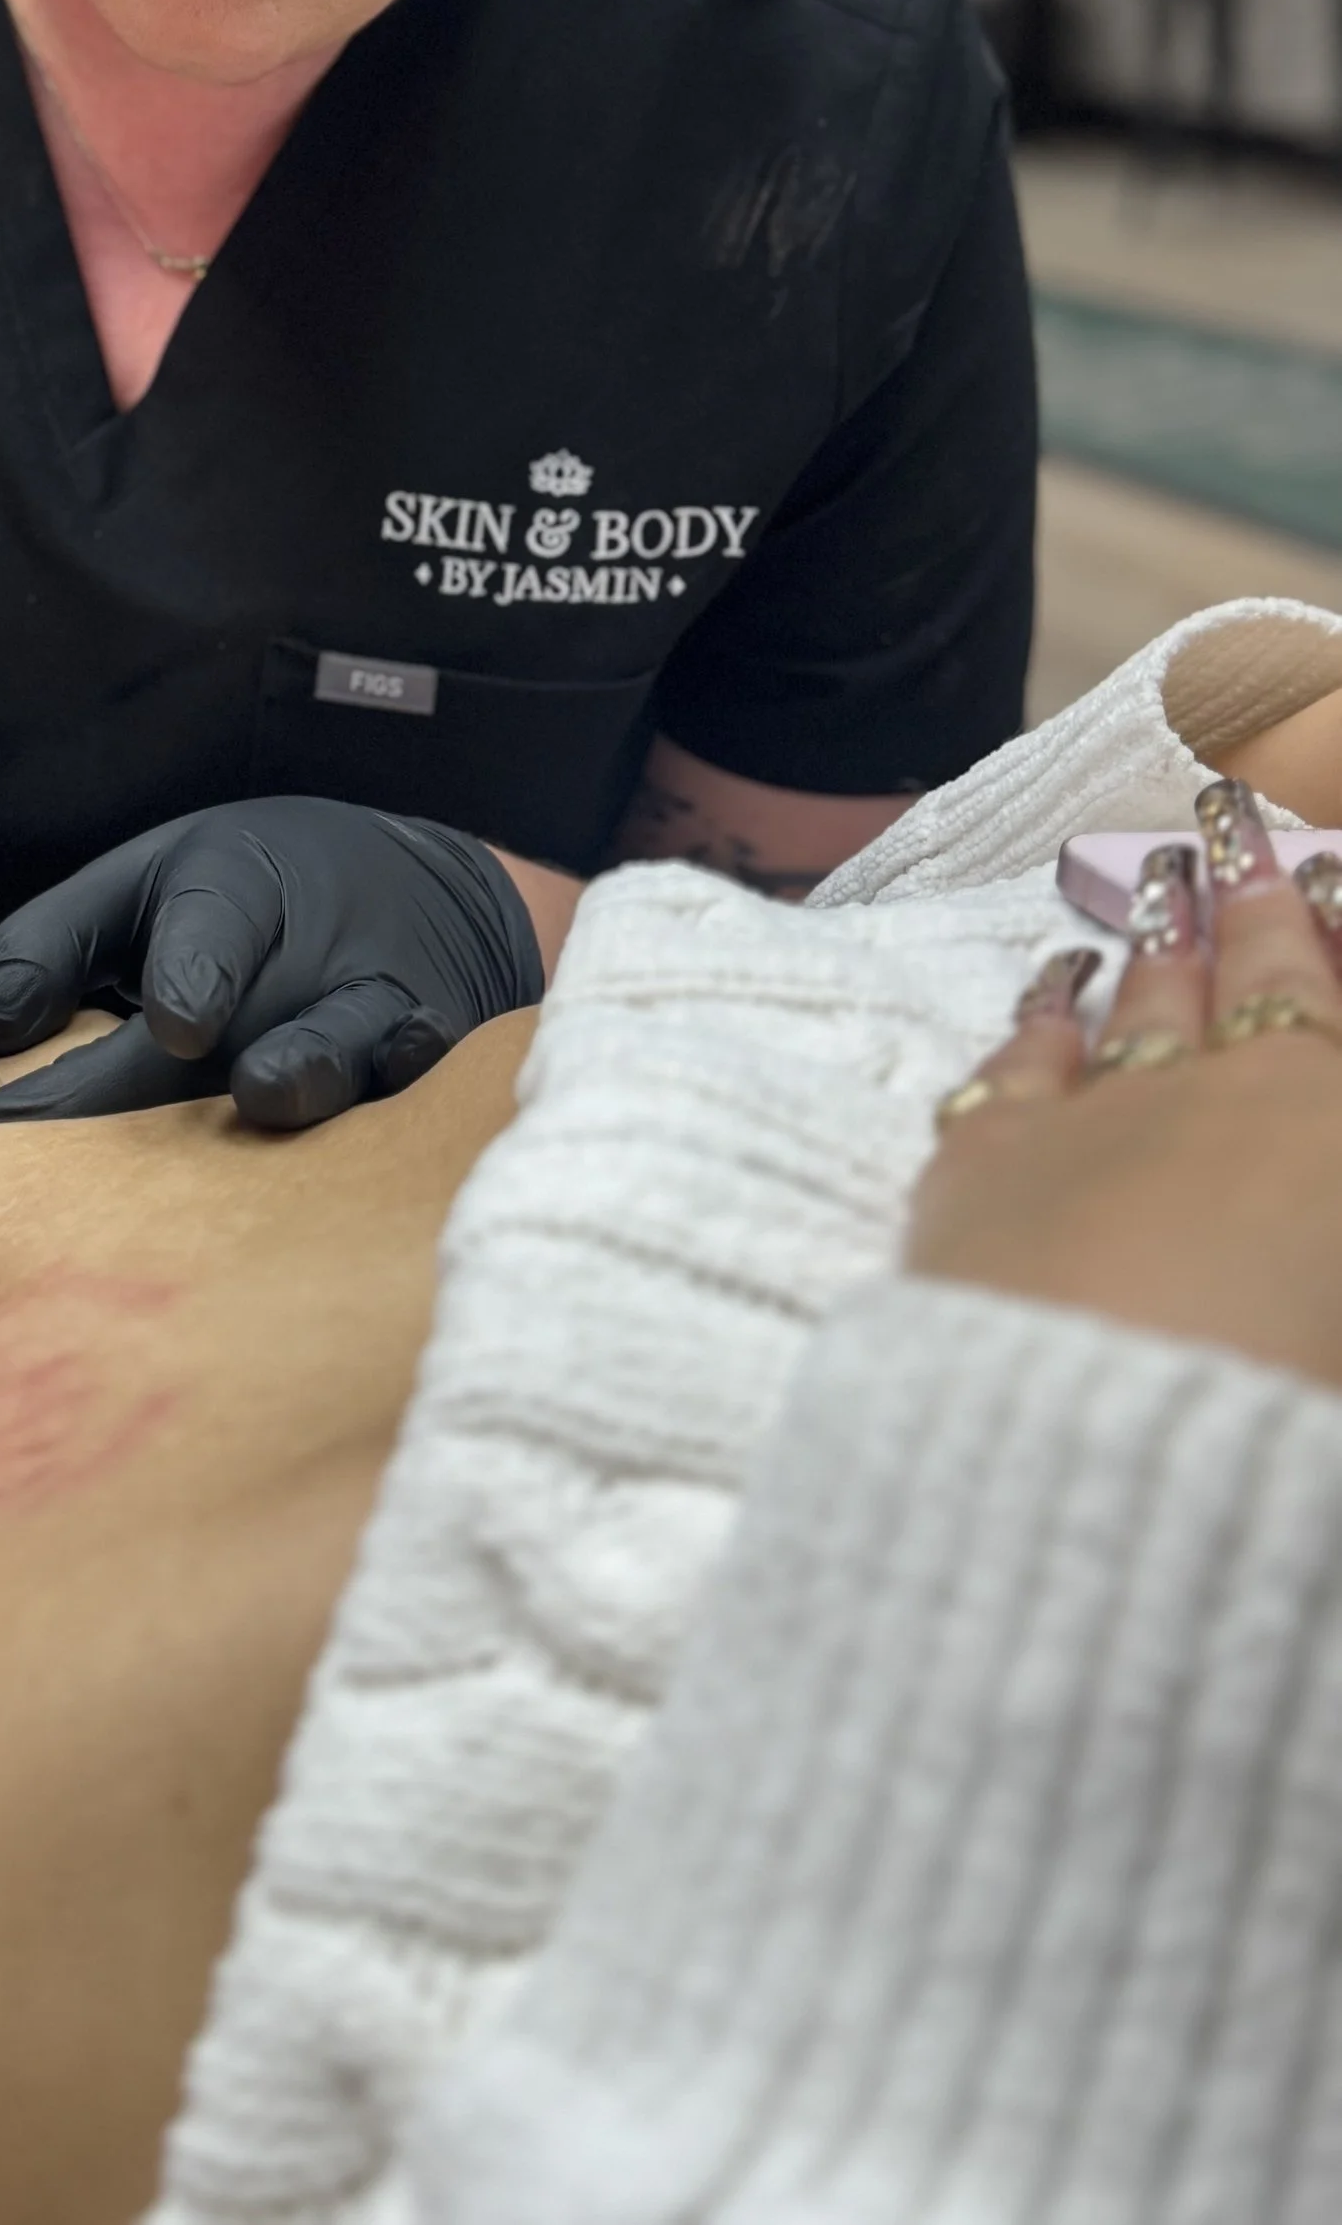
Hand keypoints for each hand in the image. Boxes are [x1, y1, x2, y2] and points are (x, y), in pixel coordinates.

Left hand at [0, 797, 543, 1132]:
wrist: (419, 894)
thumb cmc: (252, 896)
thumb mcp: (147, 879)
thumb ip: (59, 940)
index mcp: (238, 884)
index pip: (215, 920)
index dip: (195, 970)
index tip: (175, 1024)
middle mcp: (316, 944)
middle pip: (247, 1015)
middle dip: (165, 1086)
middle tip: (69, 1162)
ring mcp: (382, 1007)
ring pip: (347, 1048)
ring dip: (307, 1073)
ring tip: (265, 1097)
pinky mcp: (427, 1063)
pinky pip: (417, 1087)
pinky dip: (399, 1098)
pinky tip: (379, 1119)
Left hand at [909, 785, 1341, 1386]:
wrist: (1118, 1470)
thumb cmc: (1296, 1414)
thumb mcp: (1338, 1307)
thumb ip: (1314, 1207)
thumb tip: (1302, 1168)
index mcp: (1326, 1121)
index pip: (1326, 993)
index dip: (1323, 922)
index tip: (1319, 864)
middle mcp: (1221, 1094)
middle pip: (1242, 974)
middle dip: (1243, 895)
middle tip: (1232, 820)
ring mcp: (1096, 1119)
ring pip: (1133, 1003)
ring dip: (1149, 937)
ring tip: (1157, 879)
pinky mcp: (986, 1165)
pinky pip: (1019, 1058)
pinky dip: (1041, 1012)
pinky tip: (1049, 983)